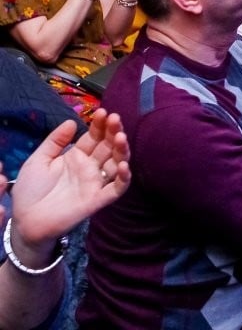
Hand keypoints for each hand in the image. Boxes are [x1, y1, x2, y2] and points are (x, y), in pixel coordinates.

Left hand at [12, 110, 129, 248]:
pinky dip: (124, 178)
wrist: (25, 221)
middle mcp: (90, 167)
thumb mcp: (38, 160)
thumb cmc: (31, 190)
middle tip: (115, 119)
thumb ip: (54, 141)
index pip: (94, 137)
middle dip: (114, 132)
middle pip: (108, 146)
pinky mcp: (98, 199)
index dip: (100, 125)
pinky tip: (124, 166)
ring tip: (121, 138)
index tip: (104, 112)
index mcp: (77, 156)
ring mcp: (96, 182)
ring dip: (122, 151)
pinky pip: (117, 188)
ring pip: (117, 164)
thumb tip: (72, 121)